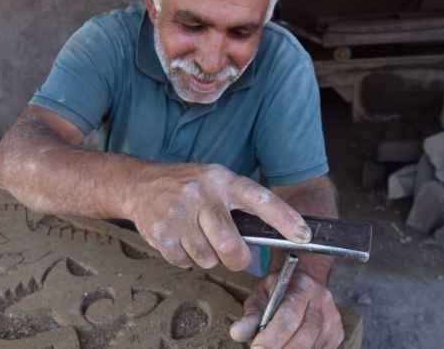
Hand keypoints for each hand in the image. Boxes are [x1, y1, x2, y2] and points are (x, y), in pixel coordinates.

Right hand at [123, 163, 310, 270]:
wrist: (140, 184)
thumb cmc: (187, 186)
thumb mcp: (215, 182)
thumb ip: (239, 205)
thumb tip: (273, 237)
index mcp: (222, 180)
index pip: (260, 199)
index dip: (284, 219)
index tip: (304, 236)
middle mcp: (202, 194)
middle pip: (231, 246)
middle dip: (237, 259)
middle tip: (234, 257)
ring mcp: (179, 213)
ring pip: (207, 259)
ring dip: (206, 257)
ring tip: (196, 237)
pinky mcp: (161, 232)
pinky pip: (184, 262)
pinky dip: (185, 259)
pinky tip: (179, 240)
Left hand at [230, 270, 343, 348]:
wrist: (304, 282)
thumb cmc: (278, 290)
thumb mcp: (260, 295)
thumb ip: (250, 315)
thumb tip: (237, 333)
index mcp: (302, 287)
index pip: (289, 315)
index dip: (273, 337)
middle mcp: (322, 302)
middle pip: (304, 335)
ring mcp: (333, 320)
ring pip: (313, 346)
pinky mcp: (337, 335)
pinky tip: (288, 348)